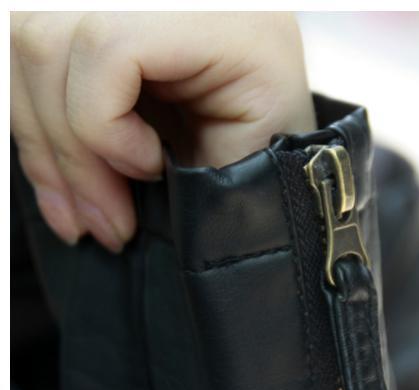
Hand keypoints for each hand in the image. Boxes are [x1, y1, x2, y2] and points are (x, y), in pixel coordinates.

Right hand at [11, 12, 315, 251]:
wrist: (275, 126)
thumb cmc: (271, 147)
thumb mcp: (245, 162)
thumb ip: (180, 175)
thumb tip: (98, 210)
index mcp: (215, 17)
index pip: (107, 42)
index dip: (103, 122)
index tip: (148, 171)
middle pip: (47, 44)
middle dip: (64, 154)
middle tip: (100, 222)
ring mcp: (126, 4)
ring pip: (27, 55)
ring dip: (43, 148)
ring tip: (80, 211)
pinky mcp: (100, 24)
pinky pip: (32, 67)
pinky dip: (39, 132)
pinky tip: (66, 178)